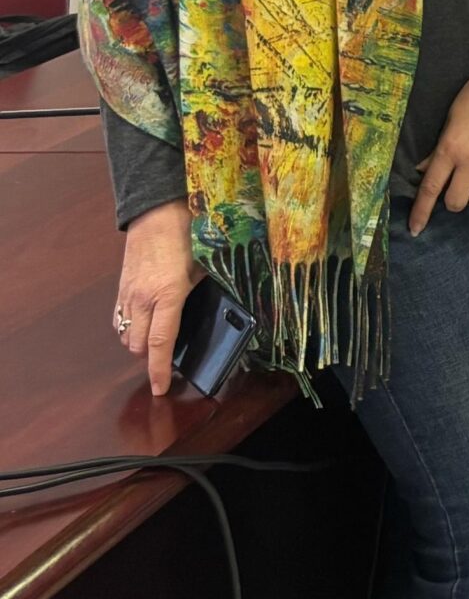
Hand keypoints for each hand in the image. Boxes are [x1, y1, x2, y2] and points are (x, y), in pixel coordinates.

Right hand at [116, 200, 202, 395]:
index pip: (161, 343)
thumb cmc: (188, 234)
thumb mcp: (207, 265)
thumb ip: (209, 293)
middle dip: (152, 358)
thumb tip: (219, 315)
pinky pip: (119, 319)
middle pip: (139, 345)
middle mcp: (142, 298)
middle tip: (169, 361)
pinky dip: (130, 328)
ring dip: (140, 344)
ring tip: (159, 343)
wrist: (156, 210)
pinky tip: (146, 324)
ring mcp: (128, 293)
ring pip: (126, 334)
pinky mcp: (121, 287)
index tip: (159, 389)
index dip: (159, 369)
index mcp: (167, 295)